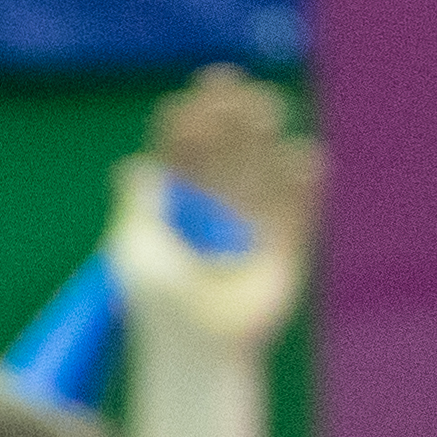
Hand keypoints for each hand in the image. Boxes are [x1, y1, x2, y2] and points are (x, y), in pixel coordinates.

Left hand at [108, 66, 318, 361]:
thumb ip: (137, 206)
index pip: (184, 153)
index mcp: (176, 206)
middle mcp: (216, 208)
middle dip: (229, 118)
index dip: (187, 124)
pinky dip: (302, 182)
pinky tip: (303, 156)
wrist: (196, 349)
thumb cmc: (155, 304)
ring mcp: (251, 225)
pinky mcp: (285, 247)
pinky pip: (298, 208)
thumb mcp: (133, 249)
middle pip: (226, 150)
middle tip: (230, 88)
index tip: (189, 101)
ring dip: (263, 137)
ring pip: (261, 169)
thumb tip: (133, 166)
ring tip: (263, 108)